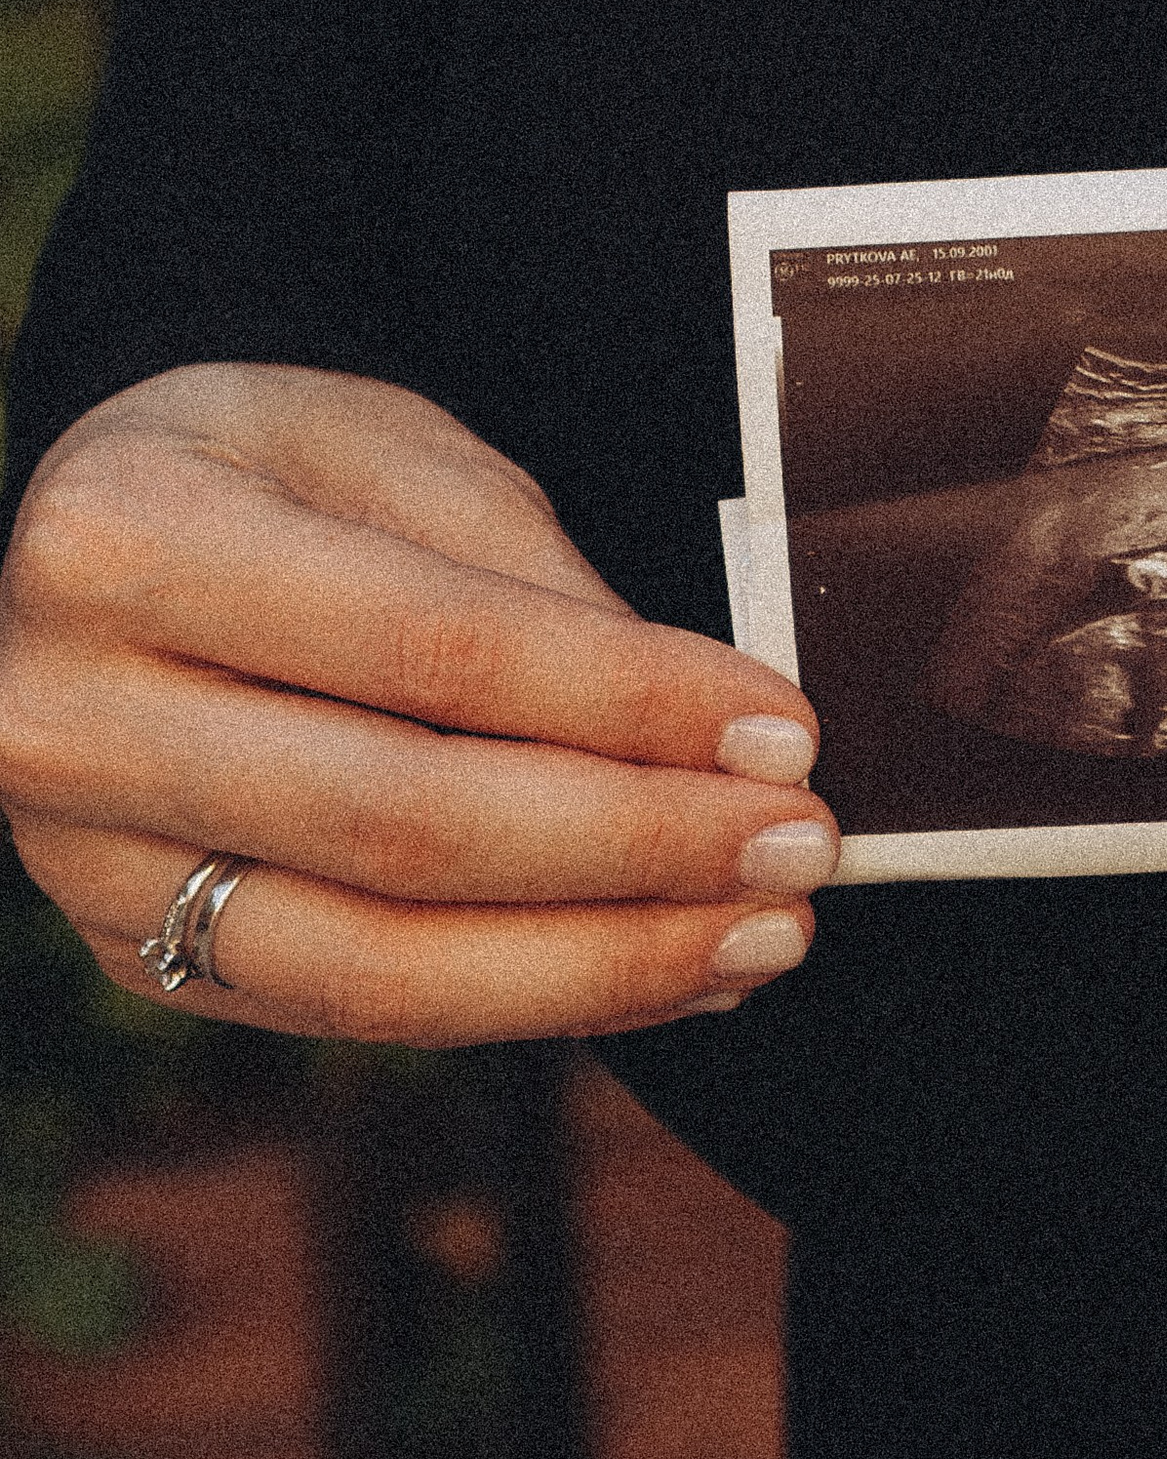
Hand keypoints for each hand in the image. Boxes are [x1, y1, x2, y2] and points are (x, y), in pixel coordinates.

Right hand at [0, 365, 835, 1044]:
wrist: (106, 532)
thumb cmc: (272, 464)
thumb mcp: (391, 448)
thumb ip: (531, 583)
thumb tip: (710, 735)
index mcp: (127, 543)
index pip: (429, 651)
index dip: (624, 703)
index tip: (784, 728)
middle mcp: (69, 720)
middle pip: (402, 824)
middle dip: (634, 848)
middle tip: (803, 848)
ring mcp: (85, 864)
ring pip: (377, 964)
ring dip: (599, 963)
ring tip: (763, 938)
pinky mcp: (135, 958)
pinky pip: (357, 1010)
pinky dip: (530, 999)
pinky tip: (666, 970)